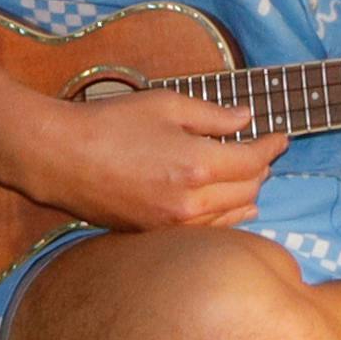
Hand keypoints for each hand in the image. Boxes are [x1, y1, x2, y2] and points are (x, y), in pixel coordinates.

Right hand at [18, 83, 275, 234]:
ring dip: (246, 195)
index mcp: (196, 165)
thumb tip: (246, 119)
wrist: (60, 158)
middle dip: (260, 168)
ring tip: (249, 176)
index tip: (280, 135)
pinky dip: (223, 217)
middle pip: (248, 190)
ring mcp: (172, 225)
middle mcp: (190, 203)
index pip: (253, 161)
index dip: (271, 146)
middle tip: (262, 150)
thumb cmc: (110, 124)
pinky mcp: (156, 235)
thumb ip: (212, 115)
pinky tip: (225, 206)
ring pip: (231, 217)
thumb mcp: (165, 104)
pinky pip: (206, 231)